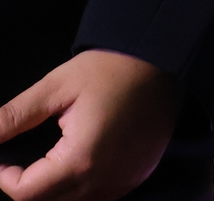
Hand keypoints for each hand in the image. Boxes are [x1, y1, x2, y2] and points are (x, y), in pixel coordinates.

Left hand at [0, 50, 179, 200]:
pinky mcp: (138, 176)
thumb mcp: (56, 87)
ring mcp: (124, 181)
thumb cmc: (109, 69)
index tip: (1, 156)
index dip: (4, 179)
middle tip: (18, 161)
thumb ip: (13, 117)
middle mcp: (104, 180)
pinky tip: (77, 166)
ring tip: (46, 163)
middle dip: (27, 187)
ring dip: (54, 192)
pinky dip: (81, 190)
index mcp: (80, 159)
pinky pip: (100, 197)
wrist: (166, 59)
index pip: (25, 193)